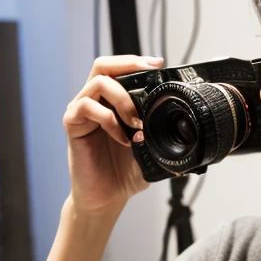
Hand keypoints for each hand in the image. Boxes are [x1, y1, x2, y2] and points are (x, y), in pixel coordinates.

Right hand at [63, 54, 163, 215]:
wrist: (107, 198)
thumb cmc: (124, 173)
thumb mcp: (152, 151)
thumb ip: (163, 136)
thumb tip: (187, 131)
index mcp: (112, 103)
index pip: (120, 70)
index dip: (137, 62)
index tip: (159, 64)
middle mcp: (95, 102)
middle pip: (104, 65)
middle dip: (129, 65)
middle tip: (150, 74)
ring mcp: (81, 111)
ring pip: (98, 82)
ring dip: (123, 98)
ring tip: (137, 122)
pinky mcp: (72, 124)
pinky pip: (87, 107)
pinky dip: (109, 119)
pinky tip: (122, 137)